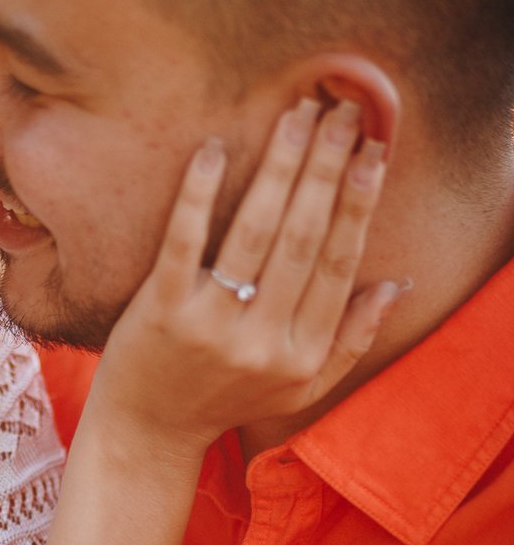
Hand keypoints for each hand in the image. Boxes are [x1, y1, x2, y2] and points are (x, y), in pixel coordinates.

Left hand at [90, 96, 399, 460]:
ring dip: (280, 168)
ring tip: (297, 116)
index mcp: (302, 352)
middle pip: (303, 238)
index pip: (339, 262)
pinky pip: (184, 243)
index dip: (359, 203)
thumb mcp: (301, 387)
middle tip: (341, 112)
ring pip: (255, 233)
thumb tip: (395, 285)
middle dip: (327, 169)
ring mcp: (210, 326)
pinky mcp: (161, 313)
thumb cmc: (227, 400)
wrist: (147, 431)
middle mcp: (261, 341)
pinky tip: (213, 150)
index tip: (374, 151)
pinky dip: (199, 195)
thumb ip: (351, 340)